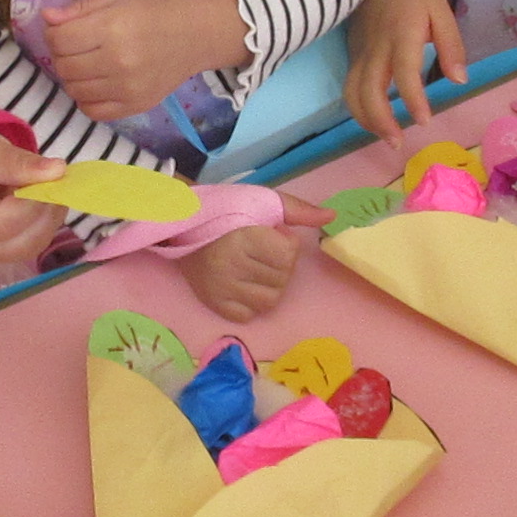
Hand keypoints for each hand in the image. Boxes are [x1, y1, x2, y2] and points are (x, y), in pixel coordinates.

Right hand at [0, 128, 65, 267]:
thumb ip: (21, 163)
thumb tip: (58, 171)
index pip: (9, 222)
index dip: (37, 201)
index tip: (50, 176)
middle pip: (22, 243)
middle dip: (47, 213)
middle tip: (52, 183)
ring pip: (28, 249)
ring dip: (46, 221)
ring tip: (42, 191)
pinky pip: (24, 249)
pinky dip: (38, 227)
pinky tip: (35, 205)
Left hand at [44, 0, 252, 121]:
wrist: (196, 36)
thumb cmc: (155, 10)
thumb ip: (80, 7)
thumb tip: (47, 17)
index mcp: (112, 28)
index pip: (59, 39)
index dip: (54, 32)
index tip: (63, 28)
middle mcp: (118, 61)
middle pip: (63, 66)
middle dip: (61, 54)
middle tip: (75, 46)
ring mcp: (127, 89)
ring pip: (74, 90)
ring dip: (72, 77)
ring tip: (86, 63)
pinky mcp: (135, 106)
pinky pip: (92, 111)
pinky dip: (86, 99)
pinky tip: (95, 83)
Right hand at [174, 199, 329, 320]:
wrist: (184, 223)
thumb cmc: (229, 210)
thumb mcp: (265, 201)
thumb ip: (299, 210)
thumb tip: (332, 217)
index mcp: (244, 239)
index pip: (288, 255)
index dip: (284, 242)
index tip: (267, 233)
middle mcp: (231, 268)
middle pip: (281, 278)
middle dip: (278, 263)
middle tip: (259, 250)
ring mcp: (222, 289)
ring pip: (269, 300)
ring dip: (269, 284)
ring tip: (256, 267)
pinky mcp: (214, 303)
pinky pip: (248, 315)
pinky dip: (252, 302)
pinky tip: (245, 284)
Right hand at [346, 0, 466, 141]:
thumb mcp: (440, 8)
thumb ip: (451, 45)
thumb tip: (460, 80)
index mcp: (402, 35)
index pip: (405, 72)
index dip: (413, 99)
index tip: (424, 121)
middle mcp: (377, 49)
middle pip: (369, 92)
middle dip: (381, 122)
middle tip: (398, 144)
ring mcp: (360, 54)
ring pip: (353, 94)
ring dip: (366, 121)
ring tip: (386, 138)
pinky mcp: (353, 56)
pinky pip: (350, 89)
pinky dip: (360, 110)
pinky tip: (374, 121)